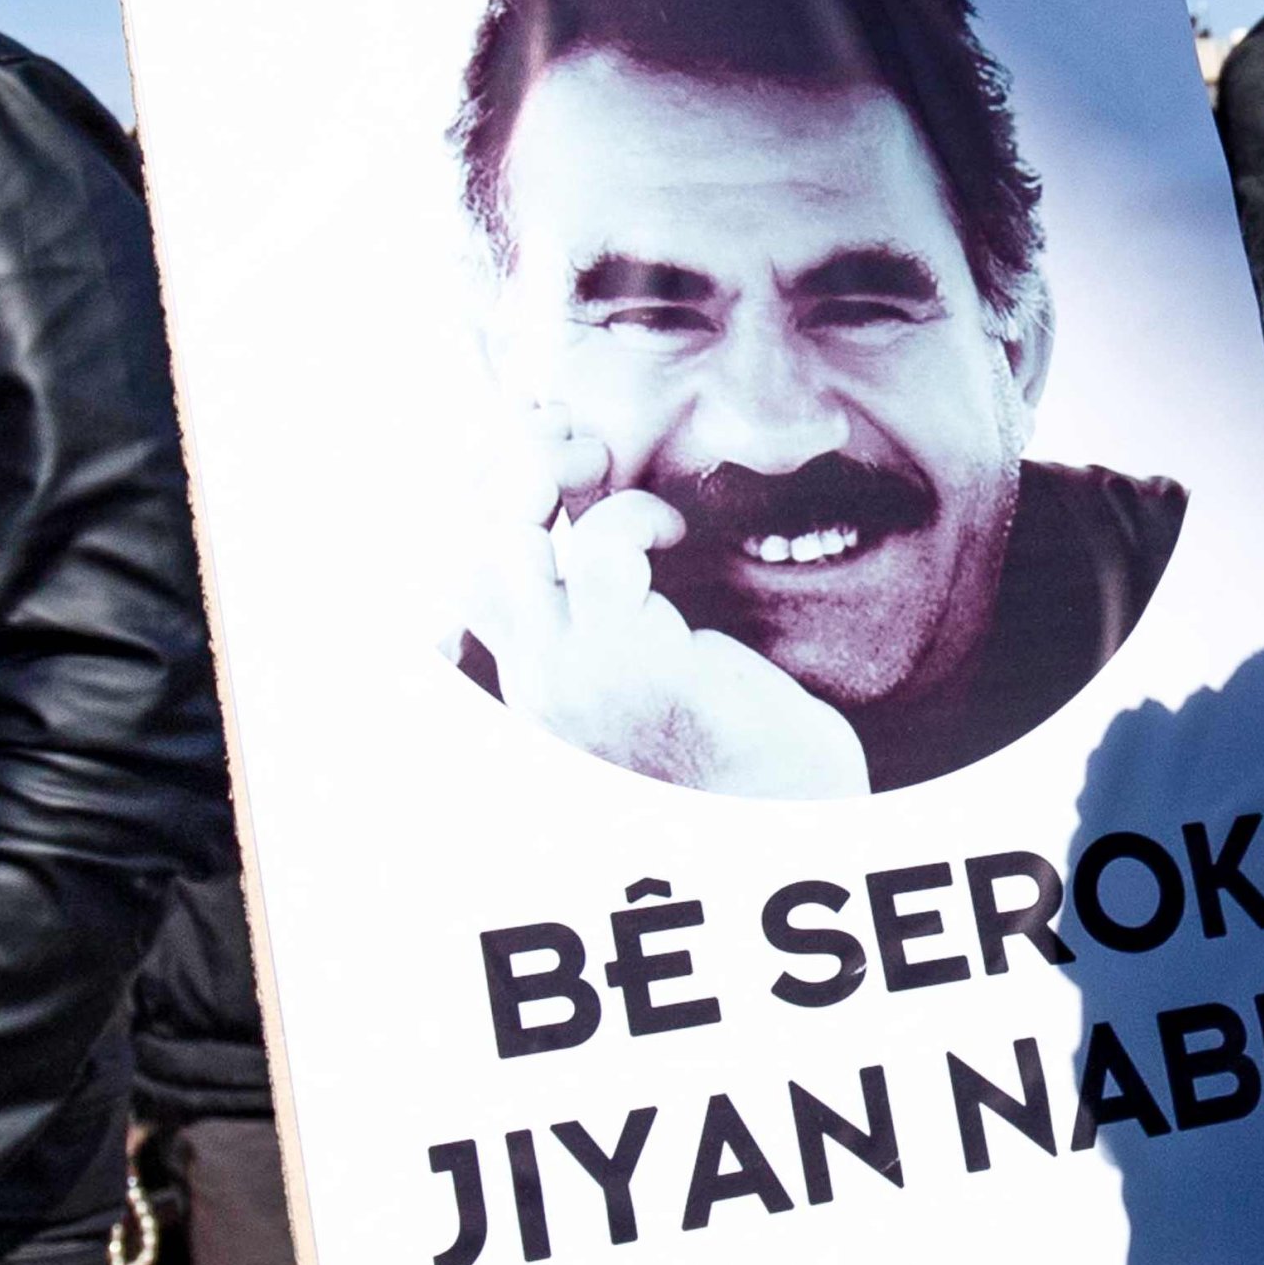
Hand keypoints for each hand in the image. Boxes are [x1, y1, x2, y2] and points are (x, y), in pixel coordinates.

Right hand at [466, 428, 868, 798]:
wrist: (796, 821)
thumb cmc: (745, 748)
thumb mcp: (660, 670)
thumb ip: (618, 611)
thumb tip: (601, 514)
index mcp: (535, 684)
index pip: (468, 574)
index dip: (491, 498)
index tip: (544, 448)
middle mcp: (536, 686)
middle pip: (473, 547)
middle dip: (511, 470)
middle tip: (578, 442)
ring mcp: (574, 680)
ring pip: (511, 543)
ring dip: (553, 477)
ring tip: (606, 467)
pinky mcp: (633, 667)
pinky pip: (605, 552)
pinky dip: (635, 515)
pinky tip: (674, 529)